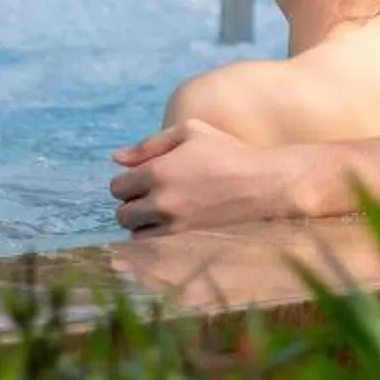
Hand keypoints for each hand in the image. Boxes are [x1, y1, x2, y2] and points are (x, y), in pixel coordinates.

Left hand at [108, 118, 300, 232]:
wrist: (263, 184)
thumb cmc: (226, 152)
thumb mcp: (189, 132)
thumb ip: (149, 144)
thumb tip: (116, 158)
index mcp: (159, 172)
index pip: (117, 187)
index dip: (127, 181)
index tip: (143, 177)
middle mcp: (162, 202)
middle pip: (122, 214)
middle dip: (131, 203)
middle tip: (151, 193)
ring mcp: (176, 224)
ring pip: (136, 233)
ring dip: (141, 222)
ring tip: (161, 208)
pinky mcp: (188, 240)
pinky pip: (154, 246)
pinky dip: (154, 237)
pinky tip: (170, 223)